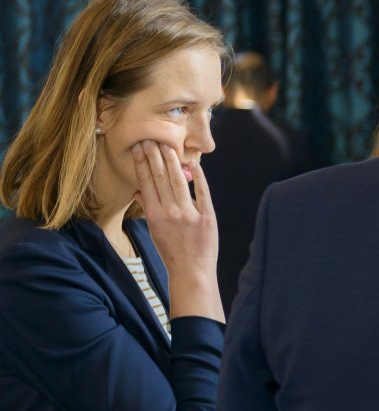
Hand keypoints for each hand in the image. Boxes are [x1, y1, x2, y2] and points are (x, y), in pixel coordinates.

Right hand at [132, 140, 222, 320]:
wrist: (192, 272)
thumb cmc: (172, 252)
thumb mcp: (154, 231)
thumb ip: (148, 209)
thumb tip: (138, 191)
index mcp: (154, 215)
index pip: (145, 183)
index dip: (142, 163)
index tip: (140, 147)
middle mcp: (169, 212)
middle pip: (160, 177)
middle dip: (155, 155)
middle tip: (151, 138)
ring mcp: (189, 214)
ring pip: (178, 180)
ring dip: (172, 160)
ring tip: (167, 145)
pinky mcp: (207, 217)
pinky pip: (203, 192)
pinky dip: (199, 176)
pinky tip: (194, 163)